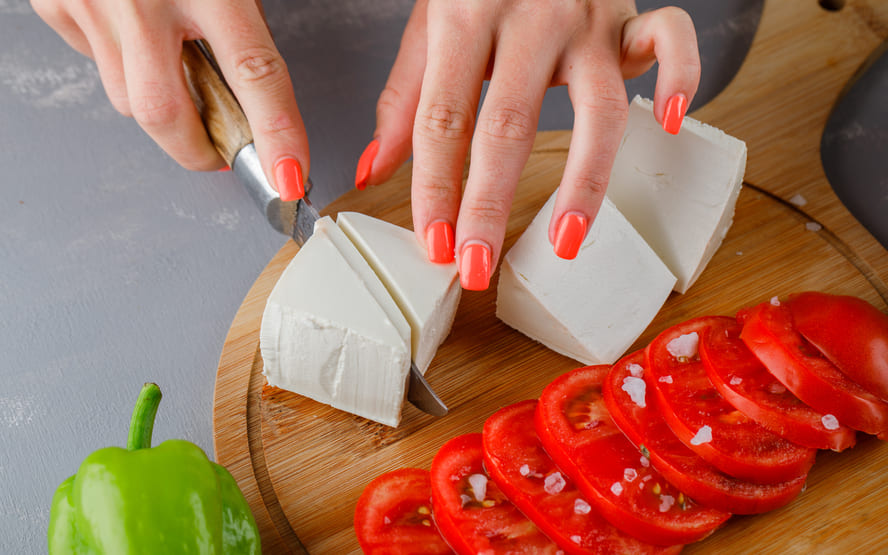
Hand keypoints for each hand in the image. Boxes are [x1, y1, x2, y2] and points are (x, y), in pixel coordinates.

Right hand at [30, 0, 308, 200]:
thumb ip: (243, 19)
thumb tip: (262, 91)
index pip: (254, 73)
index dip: (276, 134)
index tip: (289, 177)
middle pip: (167, 114)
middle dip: (198, 150)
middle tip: (224, 153)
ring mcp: (91, 1)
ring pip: (128, 102)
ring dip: (164, 110)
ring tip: (183, 84)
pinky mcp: (57, 4)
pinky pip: (97, 67)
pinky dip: (124, 71)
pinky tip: (140, 43)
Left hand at [358, 0, 699, 289]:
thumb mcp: (431, 25)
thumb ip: (404, 98)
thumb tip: (374, 171)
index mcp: (463, 18)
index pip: (443, 119)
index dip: (435, 188)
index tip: (434, 246)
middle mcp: (527, 19)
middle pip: (507, 124)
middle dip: (489, 204)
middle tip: (478, 266)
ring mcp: (585, 18)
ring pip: (596, 107)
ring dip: (584, 181)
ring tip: (565, 241)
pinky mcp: (629, 15)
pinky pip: (670, 39)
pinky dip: (680, 79)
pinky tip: (669, 123)